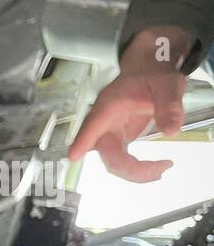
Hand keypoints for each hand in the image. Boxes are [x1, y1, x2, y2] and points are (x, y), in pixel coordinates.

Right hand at [68, 26, 189, 182]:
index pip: (93, 124)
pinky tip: (155, 169)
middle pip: (107, 153)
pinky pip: (121, 161)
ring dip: (135, 172)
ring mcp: (109, 135)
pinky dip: (137, 169)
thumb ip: (169, 105)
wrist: (148, 73)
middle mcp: (104, 124)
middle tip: (161, 169)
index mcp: (109, 106)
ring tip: (162, 168)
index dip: (82, 141)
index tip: (74, 155)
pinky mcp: (118, 141)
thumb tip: (171, 132)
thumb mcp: (167, 84)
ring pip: (113, 162)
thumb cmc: (153, 76)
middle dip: (130, 168)